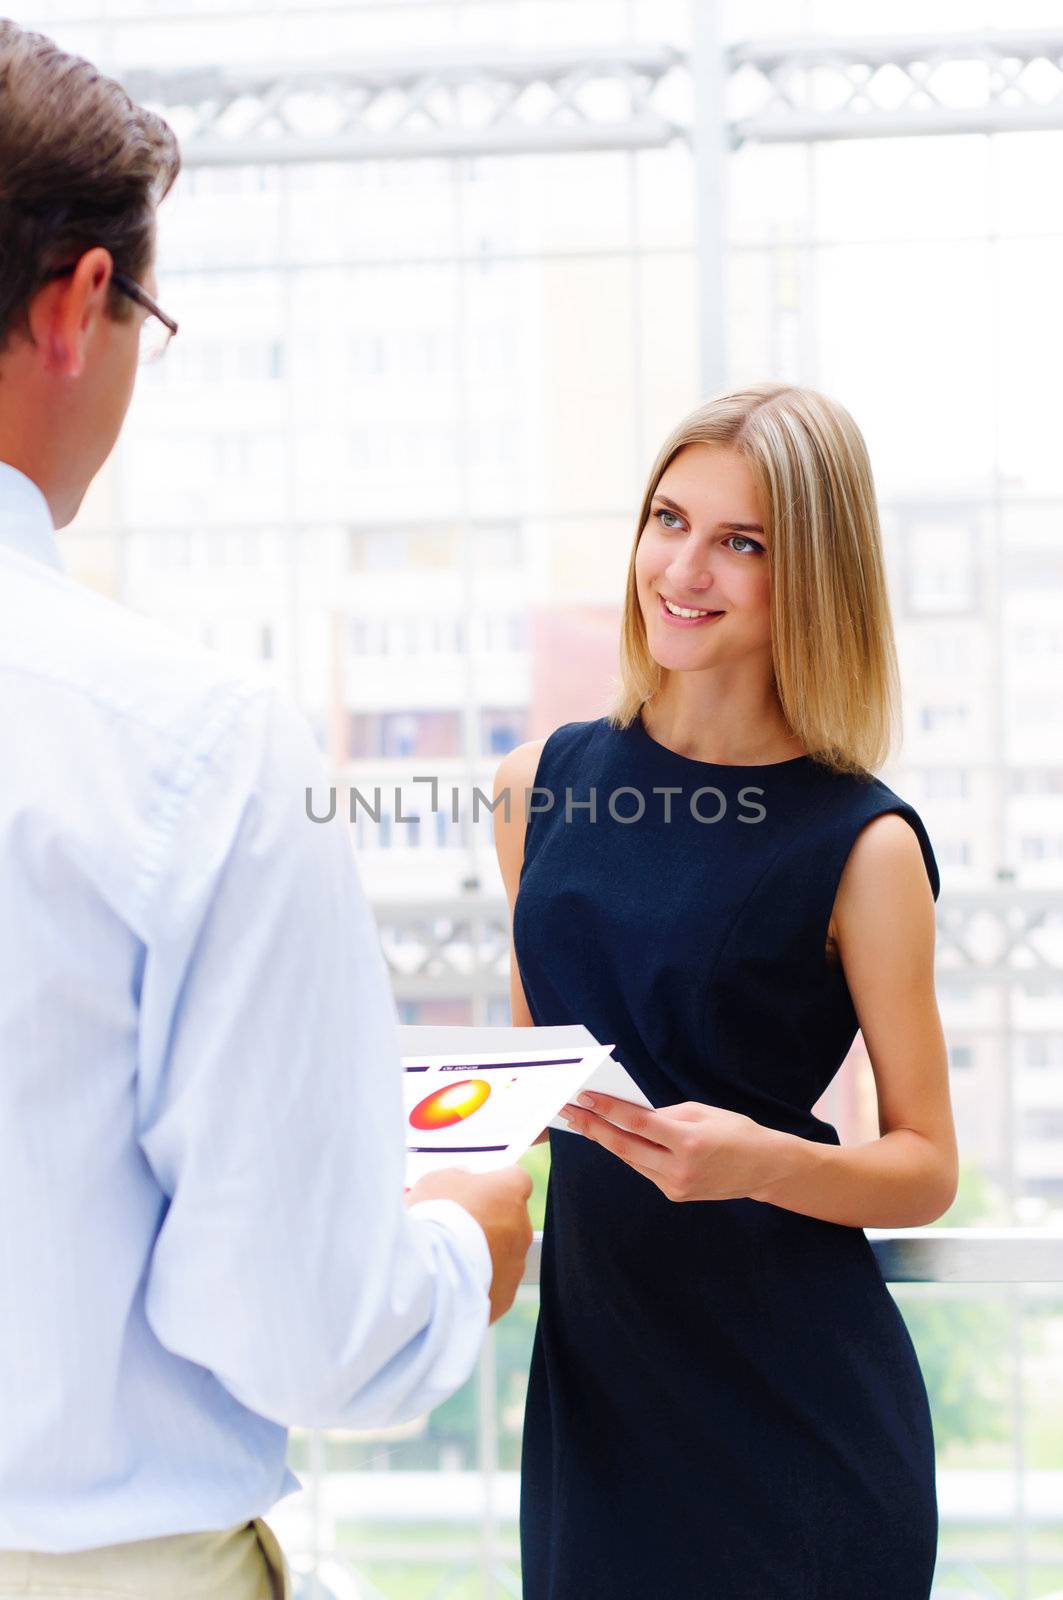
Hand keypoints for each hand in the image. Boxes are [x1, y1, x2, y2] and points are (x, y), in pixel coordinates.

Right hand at [405, 1166, 533, 1322]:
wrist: (429, 1272)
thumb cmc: (433, 1218)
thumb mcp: (436, 1181)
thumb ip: (456, 1177)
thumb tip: (463, 1178)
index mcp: (511, 1190)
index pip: (514, 1179)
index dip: (494, 1185)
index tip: (476, 1191)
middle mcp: (522, 1225)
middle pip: (509, 1219)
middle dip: (488, 1222)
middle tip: (457, 1228)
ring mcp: (517, 1263)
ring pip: (503, 1254)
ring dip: (483, 1254)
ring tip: (450, 1259)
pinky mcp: (506, 1295)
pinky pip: (495, 1284)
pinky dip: (479, 1282)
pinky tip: (453, 1282)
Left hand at [558, 1092, 781, 1202]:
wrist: (764, 1168)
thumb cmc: (735, 1131)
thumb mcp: (701, 1112)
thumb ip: (664, 1115)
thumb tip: (630, 1114)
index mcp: (687, 1141)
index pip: (637, 1123)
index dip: (607, 1110)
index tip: (585, 1098)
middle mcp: (679, 1167)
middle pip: (624, 1146)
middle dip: (593, 1128)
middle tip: (569, 1112)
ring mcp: (675, 1185)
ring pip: (630, 1160)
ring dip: (606, 1141)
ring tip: (583, 1123)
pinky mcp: (675, 1194)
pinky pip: (644, 1169)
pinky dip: (629, 1153)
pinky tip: (613, 1139)